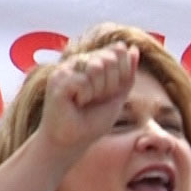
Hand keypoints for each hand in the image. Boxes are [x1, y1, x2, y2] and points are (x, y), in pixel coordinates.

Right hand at [35, 42, 138, 158]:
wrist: (72, 142)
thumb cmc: (92, 121)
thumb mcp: (117, 96)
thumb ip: (127, 73)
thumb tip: (134, 48)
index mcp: (91, 62)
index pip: (117, 54)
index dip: (119, 78)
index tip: (106, 95)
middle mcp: (78, 61)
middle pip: (109, 59)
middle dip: (109, 85)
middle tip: (94, 100)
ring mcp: (66, 68)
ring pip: (97, 66)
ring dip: (97, 91)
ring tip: (84, 102)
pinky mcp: (57, 79)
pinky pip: (84, 80)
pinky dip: (85, 96)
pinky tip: (74, 103)